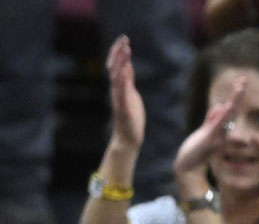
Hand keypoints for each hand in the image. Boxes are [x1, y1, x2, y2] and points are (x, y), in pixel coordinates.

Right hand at [106, 36, 144, 151]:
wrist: (128, 138)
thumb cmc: (131, 118)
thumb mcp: (131, 94)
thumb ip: (128, 80)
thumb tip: (127, 65)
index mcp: (121, 87)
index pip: (119, 66)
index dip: (120, 52)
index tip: (124, 39)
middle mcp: (117, 91)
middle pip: (116, 68)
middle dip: (119, 53)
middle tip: (123, 39)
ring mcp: (119, 100)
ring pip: (117, 79)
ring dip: (120, 65)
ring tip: (124, 52)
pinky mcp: (123, 110)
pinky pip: (121, 96)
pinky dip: (121, 85)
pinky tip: (123, 75)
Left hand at [173, 76, 245, 182]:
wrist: (189, 164)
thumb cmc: (198, 149)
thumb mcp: (206, 131)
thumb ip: (212, 119)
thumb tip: (220, 106)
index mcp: (221, 126)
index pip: (231, 107)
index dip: (236, 94)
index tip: (242, 80)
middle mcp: (222, 130)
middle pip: (231, 109)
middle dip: (237, 95)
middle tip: (243, 80)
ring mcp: (216, 135)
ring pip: (226, 116)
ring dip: (232, 103)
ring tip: (239, 87)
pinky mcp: (209, 141)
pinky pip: (216, 127)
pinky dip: (220, 118)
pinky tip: (226, 107)